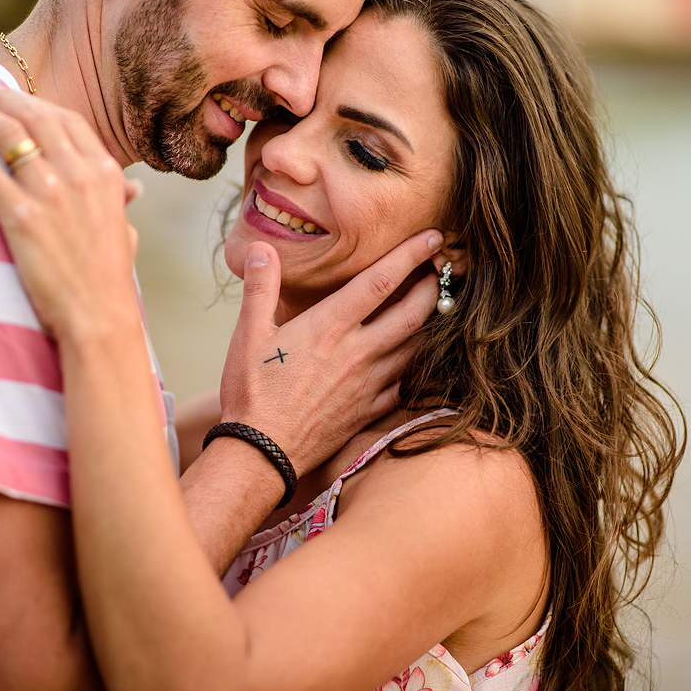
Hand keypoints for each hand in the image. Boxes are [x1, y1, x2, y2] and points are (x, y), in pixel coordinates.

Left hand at [0, 83, 142, 341]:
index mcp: (105, 174)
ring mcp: (50, 193)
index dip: (37, 103)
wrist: (99, 314)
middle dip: (3, 96)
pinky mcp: (22, 216)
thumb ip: (120, 203)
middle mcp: (79, 174)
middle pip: (35, 118)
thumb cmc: (110, 278)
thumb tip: (133, 189)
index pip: (67, 121)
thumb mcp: (124, 230)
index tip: (16, 96)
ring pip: (7, 135)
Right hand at [221, 232, 441, 476]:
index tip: (434, 236)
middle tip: (443, 269)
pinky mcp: (370, 410)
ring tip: (437, 305)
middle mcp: (358, 353)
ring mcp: (369, 384)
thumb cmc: (251, 393)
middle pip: (414, 312)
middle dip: (434, 286)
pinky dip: (417, 364)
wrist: (261, 454)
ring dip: (431, 323)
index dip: (411, 255)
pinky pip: (406, 383)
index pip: (381, 281)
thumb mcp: (247, 336)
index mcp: (329, 327)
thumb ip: (260, 288)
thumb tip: (260, 248)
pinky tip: (415, 355)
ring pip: (416, 347)